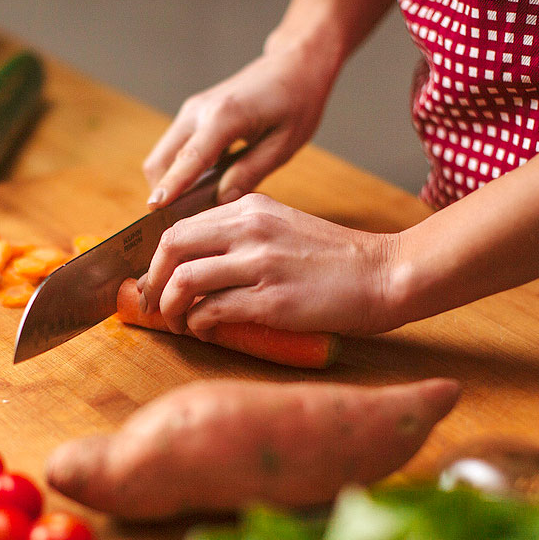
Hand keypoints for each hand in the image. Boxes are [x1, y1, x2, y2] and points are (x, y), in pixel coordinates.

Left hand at [137, 193, 400, 335]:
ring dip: (171, 308)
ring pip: (185, 280)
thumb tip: (200, 264)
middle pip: (172, 248)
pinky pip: (212, 311)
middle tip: (154, 305)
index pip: (180, 227)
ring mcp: (260, 263)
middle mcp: (250, 228)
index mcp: (250, 208)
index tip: (155, 281)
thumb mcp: (285, 227)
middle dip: (153, 281)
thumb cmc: (337, 260)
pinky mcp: (272, 299)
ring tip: (179, 324)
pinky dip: (199, 325)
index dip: (158, 260)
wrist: (385, 274)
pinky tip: (207, 331)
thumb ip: (245, 235)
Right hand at [143, 42, 336, 207]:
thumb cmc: (297, 101)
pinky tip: (201, 189)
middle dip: (163, 193)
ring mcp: (192, 111)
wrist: (294, 64)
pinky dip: (178, 171)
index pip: (189, 159)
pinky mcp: (194, 115)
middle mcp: (198, 111)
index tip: (154, 209)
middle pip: (160, 161)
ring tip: (193, 210)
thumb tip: (221, 201)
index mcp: (224, 116)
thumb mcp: (284, 144)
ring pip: (163, 156)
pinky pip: (175, 149)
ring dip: (169, 183)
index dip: (171, 187)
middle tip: (181, 225)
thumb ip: (250, 173)